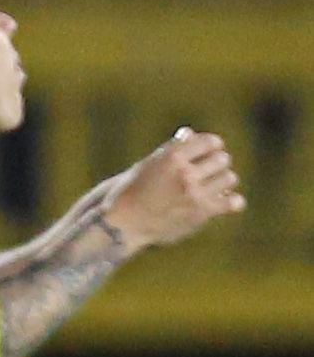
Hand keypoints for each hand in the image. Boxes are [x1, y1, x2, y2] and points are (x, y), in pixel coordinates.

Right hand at [102, 128, 241, 253]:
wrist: (123, 224)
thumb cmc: (132, 191)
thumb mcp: (148, 164)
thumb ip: (173, 149)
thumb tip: (191, 133)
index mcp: (172, 156)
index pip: (211, 141)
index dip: (210, 146)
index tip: (206, 153)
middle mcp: (185, 173)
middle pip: (223, 159)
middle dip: (216, 164)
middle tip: (206, 172)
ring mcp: (195, 193)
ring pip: (229, 178)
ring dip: (221, 182)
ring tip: (210, 188)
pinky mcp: (202, 212)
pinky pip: (234, 202)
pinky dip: (231, 201)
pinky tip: (221, 202)